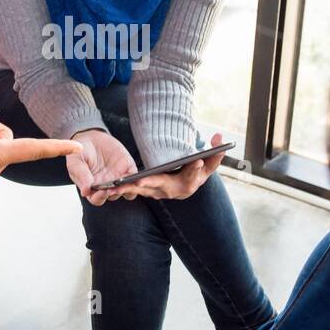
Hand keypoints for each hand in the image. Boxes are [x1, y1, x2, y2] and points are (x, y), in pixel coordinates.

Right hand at [67, 129, 138, 205]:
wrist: (91, 138)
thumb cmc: (81, 153)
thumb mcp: (76, 161)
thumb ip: (81, 175)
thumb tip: (86, 191)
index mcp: (92, 189)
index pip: (97, 199)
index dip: (100, 197)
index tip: (102, 191)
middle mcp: (106, 187)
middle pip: (114, 196)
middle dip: (115, 192)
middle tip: (115, 187)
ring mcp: (118, 178)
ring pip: (127, 190)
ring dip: (128, 189)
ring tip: (126, 182)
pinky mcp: (128, 169)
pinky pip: (135, 178)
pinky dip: (137, 179)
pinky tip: (137, 177)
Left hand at [104, 132, 227, 200]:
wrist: (186, 183)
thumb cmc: (198, 169)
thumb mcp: (209, 161)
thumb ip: (217, 152)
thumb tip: (220, 138)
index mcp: (191, 182)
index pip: (193, 175)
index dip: (194, 168)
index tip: (196, 159)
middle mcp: (174, 191)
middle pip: (163, 187)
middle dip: (150, 183)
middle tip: (137, 181)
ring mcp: (160, 192)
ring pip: (144, 190)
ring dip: (130, 189)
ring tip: (116, 186)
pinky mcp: (148, 190)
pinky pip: (134, 190)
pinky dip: (122, 189)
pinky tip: (109, 186)